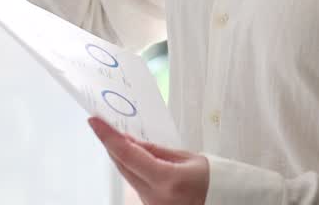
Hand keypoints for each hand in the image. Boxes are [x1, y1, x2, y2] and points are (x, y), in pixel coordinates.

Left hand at [88, 117, 208, 204]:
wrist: (224, 204)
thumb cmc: (214, 182)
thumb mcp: (188, 159)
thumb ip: (156, 151)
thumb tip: (130, 140)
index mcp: (167, 181)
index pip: (128, 155)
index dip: (108, 136)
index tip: (94, 121)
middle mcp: (155, 197)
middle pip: (123, 166)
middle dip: (111, 144)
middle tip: (103, 124)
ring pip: (127, 175)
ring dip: (121, 156)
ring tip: (119, 137)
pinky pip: (135, 184)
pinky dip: (132, 168)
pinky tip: (132, 156)